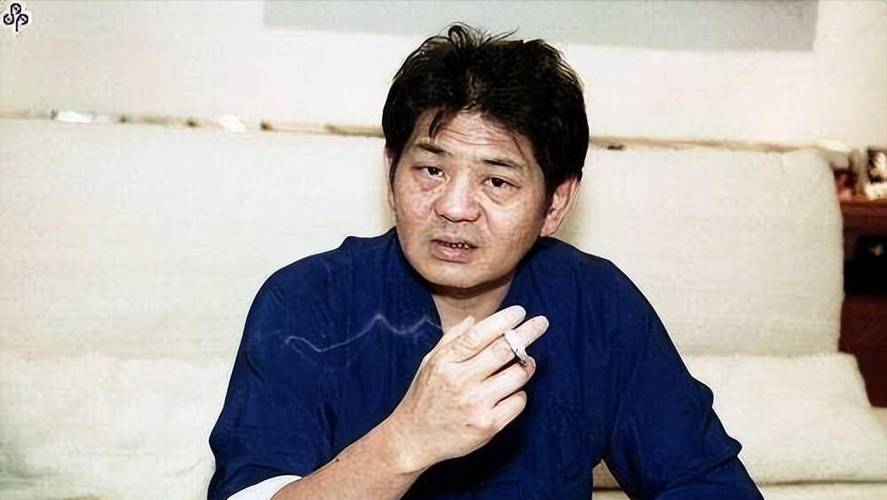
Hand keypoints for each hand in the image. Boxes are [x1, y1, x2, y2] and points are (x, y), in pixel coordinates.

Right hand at [385, 305, 548, 471]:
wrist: (413, 439)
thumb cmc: (424, 396)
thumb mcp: (430, 362)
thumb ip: (451, 340)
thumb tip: (474, 319)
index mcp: (445, 362)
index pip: (479, 335)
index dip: (502, 320)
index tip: (520, 311)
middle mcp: (461, 382)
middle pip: (503, 351)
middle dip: (527, 333)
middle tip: (541, 322)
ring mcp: (476, 405)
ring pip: (517, 376)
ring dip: (527, 364)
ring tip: (527, 361)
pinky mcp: (488, 426)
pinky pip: (518, 401)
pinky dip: (519, 393)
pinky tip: (510, 391)